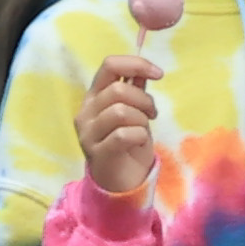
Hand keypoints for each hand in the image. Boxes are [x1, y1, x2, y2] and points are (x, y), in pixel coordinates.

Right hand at [75, 52, 160, 196]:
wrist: (121, 181)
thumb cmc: (129, 144)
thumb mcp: (135, 112)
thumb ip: (135, 90)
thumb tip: (144, 69)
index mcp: (94, 96)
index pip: (109, 65)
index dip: (136, 64)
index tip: (158, 74)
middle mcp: (86, 111)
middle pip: (118, 89)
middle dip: (144, 99)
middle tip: (152, 113)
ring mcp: (88, 133)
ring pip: (120, 111)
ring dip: (141, 119)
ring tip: (144, 129)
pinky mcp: (97, 152)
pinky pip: (123, 135)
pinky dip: (139, 135)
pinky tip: (140, 141)